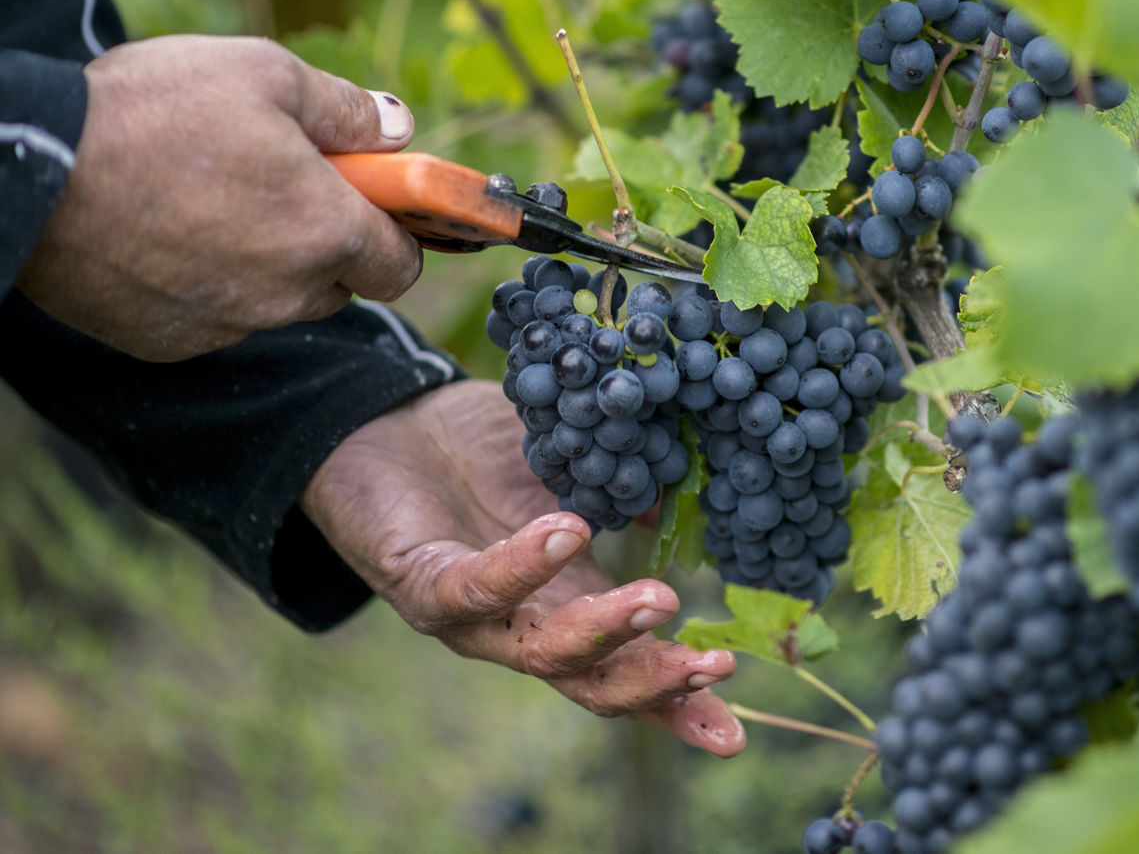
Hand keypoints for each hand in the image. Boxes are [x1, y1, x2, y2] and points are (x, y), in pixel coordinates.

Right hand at [17, 34, 422, 360]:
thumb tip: (400, 132)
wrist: (31, 166)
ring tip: (208, 199)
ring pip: (277, 301)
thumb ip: (348, 111)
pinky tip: (165, 234)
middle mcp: (287, 293)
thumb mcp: (266, 74)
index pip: (402, 265)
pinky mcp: (170, 341)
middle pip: (341, 284)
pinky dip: (206, 285)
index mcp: (327, 232)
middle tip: (278, 184)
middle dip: (326, 242)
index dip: (395, 230)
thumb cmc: (154, 112)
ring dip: (267, 263)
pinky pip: (214, 318)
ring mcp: (227, 324)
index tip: (372, 200)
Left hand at [300, 380, 744, 756]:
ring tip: (660, 598)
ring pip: (538, 652)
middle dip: (654, 683)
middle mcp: (520, 629)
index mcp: (565, 607)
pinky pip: (473, 586)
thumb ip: (617, 490)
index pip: (627, 672)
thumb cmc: (479, 452)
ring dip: (603, 631)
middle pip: (590, 685)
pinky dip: (522, 564)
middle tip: (713, 665)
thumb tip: (671, 499)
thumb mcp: (567, 471)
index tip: (734, 734)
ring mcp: (469, 617)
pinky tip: (567, 530)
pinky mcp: (419, 582)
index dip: (677, 706)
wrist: (384, 423)